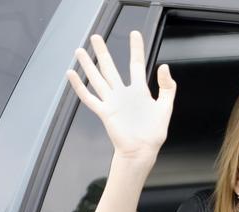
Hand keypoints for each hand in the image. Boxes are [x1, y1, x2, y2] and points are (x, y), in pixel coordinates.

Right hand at [66, 31, 175, 160]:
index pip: (136, 64)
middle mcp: (123, 93)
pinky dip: (79, 86)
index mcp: (139, 91)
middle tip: (96, 36)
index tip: (135, 34)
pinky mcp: (105, 112)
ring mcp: (112, 102)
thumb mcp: (165, 107)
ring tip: (80, 50)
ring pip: (97, 79)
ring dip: (88, 65)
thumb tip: (164, 67)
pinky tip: (71, 74)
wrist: (142, 151)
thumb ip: (167, 87)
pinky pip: (89, 97)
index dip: (136, 48)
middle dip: (103, 52)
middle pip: (110, 68)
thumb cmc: (153, 133)